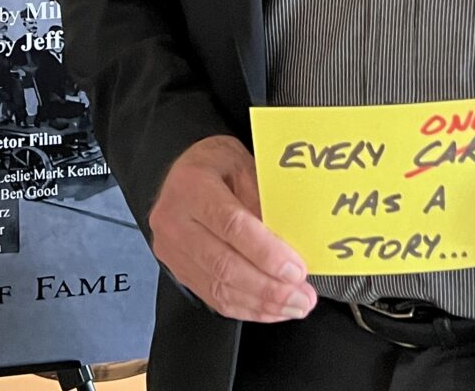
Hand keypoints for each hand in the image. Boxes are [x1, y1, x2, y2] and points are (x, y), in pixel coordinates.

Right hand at [147, 135, 317, 322]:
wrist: (185, 173)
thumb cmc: (217, 164)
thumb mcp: (244, 164)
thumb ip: (263, 200)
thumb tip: (291, 242)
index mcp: (192, 185)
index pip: (231, 225)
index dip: (266, 252)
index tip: (296, 270)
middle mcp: (174, 219)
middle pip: (224, 264)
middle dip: (269, 288)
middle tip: (302, 297)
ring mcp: (172, 249)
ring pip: (219, 287)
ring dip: (261, 304)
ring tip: (293, 306)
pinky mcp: (177, 269)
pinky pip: (213, 297)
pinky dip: (246, 307)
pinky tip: (270, 309)